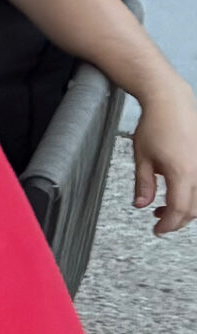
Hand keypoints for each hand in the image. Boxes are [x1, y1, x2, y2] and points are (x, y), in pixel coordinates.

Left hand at [130, 88, 196, 234]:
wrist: (171, 103)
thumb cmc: (155, 125)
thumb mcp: (142, 157)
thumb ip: (143, 184)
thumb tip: (141, 204)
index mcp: (182, 172)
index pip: (179, 210)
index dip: (168, 224)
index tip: (158, 230)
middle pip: (194, 209)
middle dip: (177, 220)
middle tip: (159, 221)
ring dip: (185, 209)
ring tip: (163, 208)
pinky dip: (192, 196)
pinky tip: (177, 193)